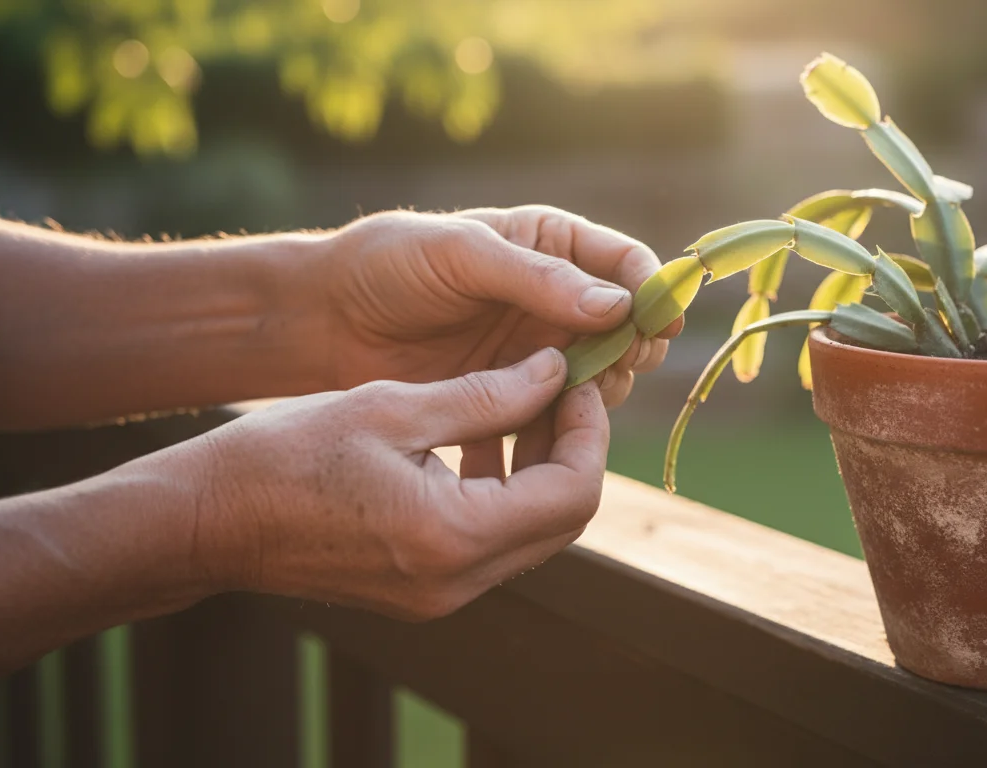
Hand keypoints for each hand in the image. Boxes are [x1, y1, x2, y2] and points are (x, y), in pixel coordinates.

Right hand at [187, 348, 603, 619]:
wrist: (208, 522)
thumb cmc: (286, 456)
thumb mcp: (392, 406)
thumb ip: (487, 394)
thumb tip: (556, 372)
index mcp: (453, 536)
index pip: (572, 493)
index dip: (589, 432)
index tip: (578, 378)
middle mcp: (457, 582)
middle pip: (562, 520)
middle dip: (572, 448)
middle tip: (560, 386)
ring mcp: (440, 595)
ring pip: (532, 534)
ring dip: (541, 470)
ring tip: (524, 401)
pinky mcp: (422, 592)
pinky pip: (492, 544)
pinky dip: (505, 494)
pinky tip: (484, 440)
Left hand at [318, 205, 680, 408]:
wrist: (327, 321)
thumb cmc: (389, 265)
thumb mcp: (461, 254)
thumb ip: (537, 279)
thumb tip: (618, 305)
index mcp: (552, 244)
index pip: (626, 264)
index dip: (653, 292)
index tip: (659, 323)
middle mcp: (556, 298)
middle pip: (629, 327)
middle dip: (633, 348)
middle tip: (616, 366)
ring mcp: (538, 350)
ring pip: (604, 376)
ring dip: (603, 390)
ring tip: (577, 398)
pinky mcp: (515, 394)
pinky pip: (561, 415)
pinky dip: (565, 424)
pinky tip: (549, 428)